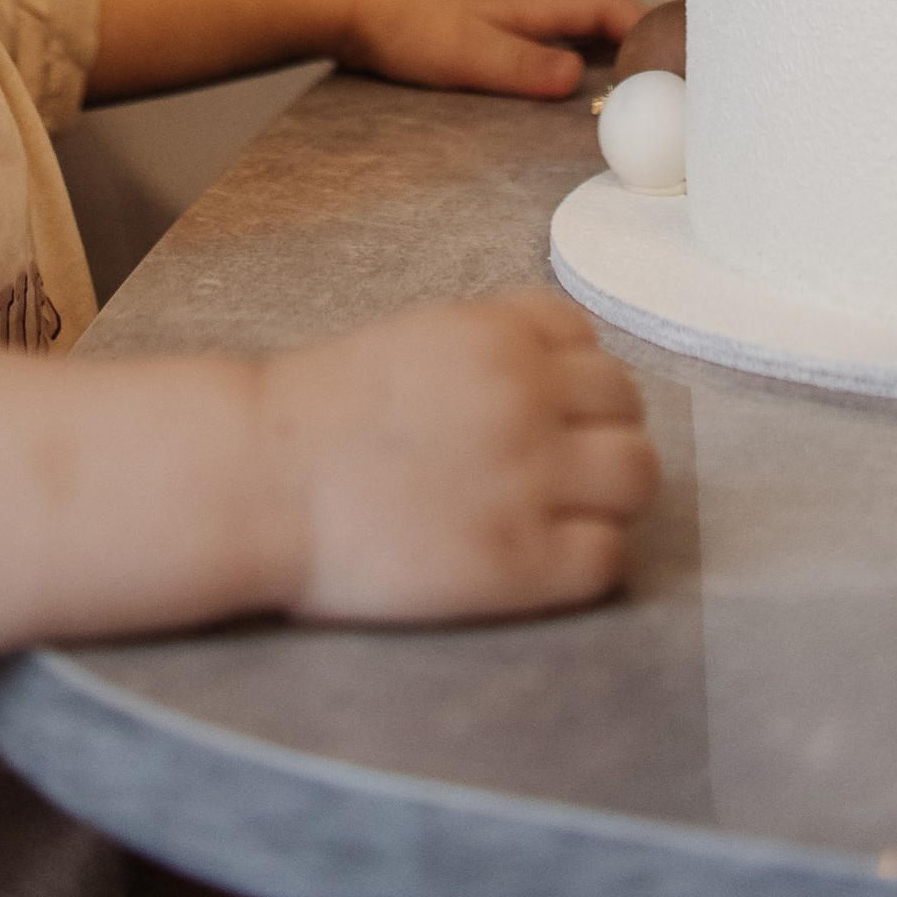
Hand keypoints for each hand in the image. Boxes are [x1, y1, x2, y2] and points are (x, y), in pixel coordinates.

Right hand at [259, 293, 657, 622]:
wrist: (259, 481)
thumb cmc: (317, 415)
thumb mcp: (414, 342)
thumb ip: (488, 352)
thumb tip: (548, 383)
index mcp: (498, 334)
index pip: (589, 341)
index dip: (571, 377)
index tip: (545, 406)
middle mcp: (528, 395)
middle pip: (627, 405)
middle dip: (598, 431)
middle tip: (558, 466)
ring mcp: (531, 479)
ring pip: (637, 476)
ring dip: (609, 493)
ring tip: (562, 512)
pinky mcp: (521, 562)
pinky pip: (608, 557)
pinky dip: (588, 558)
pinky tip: (543, 559)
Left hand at [338, 0, 644, 98]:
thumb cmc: (406, 22)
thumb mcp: (468, 54)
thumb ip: (524, 67)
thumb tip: (579, 82)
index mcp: (530, 1)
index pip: (605, 5)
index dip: (644, 27)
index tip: (674, 56)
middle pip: (595, 10)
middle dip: (632, 35)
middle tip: (661, 72)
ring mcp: (501, 6)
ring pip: (567, 21)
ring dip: (599, 44)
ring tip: (624, 80)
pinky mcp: (478, 19)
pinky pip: (540, 31)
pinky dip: (565, 50)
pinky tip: (559, 73)